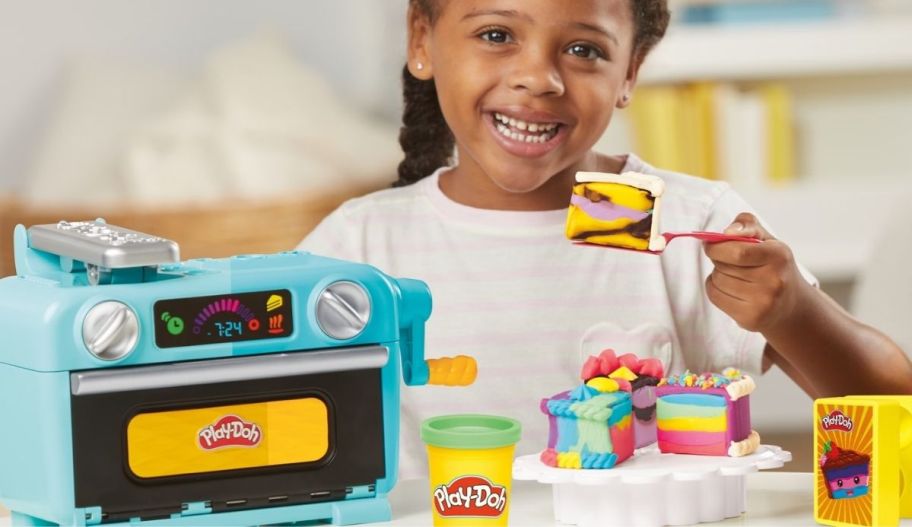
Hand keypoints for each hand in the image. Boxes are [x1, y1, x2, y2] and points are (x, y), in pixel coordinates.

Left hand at [704, 212, 810, 332]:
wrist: (791, 304)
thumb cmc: (773, 265)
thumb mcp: (766, 239)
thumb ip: (746, 224)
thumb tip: (727, 232)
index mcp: (779, 255)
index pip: (736, 251)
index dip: (717, 247)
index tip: (712, 246)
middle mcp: (774, 281)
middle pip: (723, 266)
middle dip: (719, 260)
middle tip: (730, 262)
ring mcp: (763, 303)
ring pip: (717, 280)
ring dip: (718, 275)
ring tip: (735, 276)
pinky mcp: (750, 319)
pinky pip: (715, 297)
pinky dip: (715, 289)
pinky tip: (732, 289)